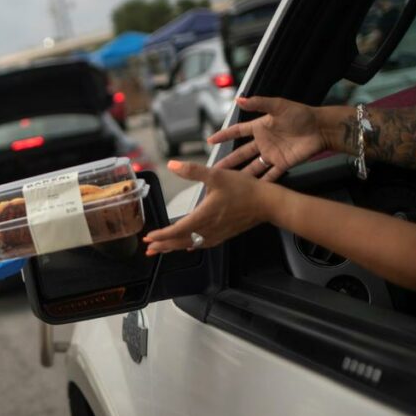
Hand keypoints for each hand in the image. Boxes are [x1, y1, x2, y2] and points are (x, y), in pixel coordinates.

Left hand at [143, 160, 278, 251]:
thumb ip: (193, 171)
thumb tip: (172, 164)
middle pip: (180, 241)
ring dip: (174, 248)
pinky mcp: (223, 235)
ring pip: (190, 244)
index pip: (177, 230)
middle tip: (148, 249)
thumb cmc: (244, 189)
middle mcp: (208, 229)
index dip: (162, 235)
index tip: (149, 237)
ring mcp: (216, 234)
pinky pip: (202, 244)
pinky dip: (190, 246)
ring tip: (161, 250)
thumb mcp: (217, 175)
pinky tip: (187, 247)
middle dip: (163, 245)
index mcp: (203, 216)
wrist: (267, 203)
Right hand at [208, 96, 329, 181]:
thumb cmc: (301, 114)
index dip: (224, 136)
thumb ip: (259, 103)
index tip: (210, 141)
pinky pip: (270, 175)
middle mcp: (263, 142)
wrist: (321, 128)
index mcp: (260, 127)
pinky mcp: (283, 164)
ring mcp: (272, 154)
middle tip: (214, 171)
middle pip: (241, 153)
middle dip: (228, 162)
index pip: (237, 131)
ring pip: (252, 166)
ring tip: (229, 183)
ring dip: (241, 174)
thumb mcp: (278, 106)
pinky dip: (262, 183)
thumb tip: (238, 100)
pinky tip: (252, 190)